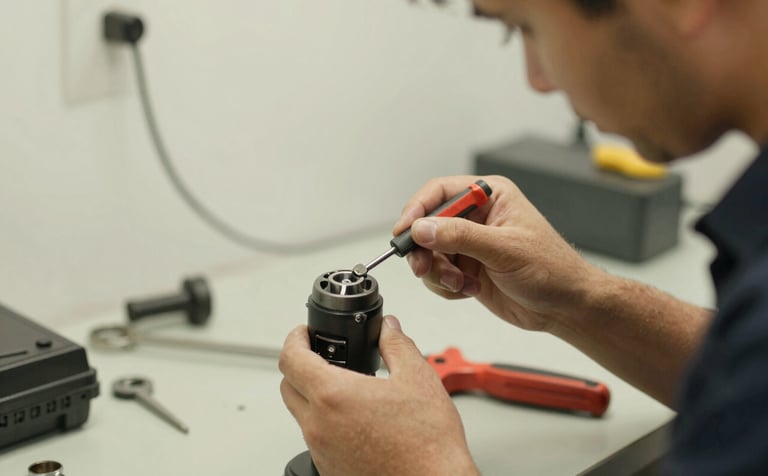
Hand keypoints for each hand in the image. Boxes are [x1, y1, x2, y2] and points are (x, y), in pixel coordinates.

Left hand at [279, 316, 478, 475]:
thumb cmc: (427, 443)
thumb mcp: (418, 378)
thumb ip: (397, 345)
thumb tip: (389, 329)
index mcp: (333, 396)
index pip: (290, 359)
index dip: (295, 339)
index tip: (304, 334)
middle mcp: (319, 426)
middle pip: (288, 387)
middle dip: (300, 366)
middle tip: (322, 357)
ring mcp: (322, 451)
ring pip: (302, 415)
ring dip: (314, 397)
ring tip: (347, 389)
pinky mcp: (330, 470)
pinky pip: (316, 439)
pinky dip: (326, 424)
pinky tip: (356, 420)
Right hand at [394, 175, 604, 331]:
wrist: (565, 306)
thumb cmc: (551, 269)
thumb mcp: (504, 249)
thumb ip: (460, 236)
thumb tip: (423, 228)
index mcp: (489, 196)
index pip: (440, 192)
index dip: (417, 209)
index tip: (404, 230)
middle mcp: (476, 217)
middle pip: (427, 224)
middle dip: (423, 249)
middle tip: (423, 266)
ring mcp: (469, 244)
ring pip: (428, 252)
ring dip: (437, 272)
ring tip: (460, 283)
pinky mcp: (466, 268)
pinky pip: (437, 274)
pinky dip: (445, 286)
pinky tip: (468, 290)